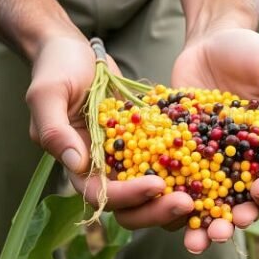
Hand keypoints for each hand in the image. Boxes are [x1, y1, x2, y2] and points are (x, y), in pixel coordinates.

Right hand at [26, 34, 193, 228]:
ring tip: (202, 196)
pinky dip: (184, 171)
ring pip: (150, 192)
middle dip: (156, 209)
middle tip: (188, 203)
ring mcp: (124, 157)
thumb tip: (76, 164)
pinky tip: (210, 171)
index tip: (157, 185)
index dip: (128, 196)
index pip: (101, 193)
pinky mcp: (146, 142)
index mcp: (75, 163)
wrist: (77, 49)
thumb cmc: (56, 67)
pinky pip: (165, 163)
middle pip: (129, 205)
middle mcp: (101, 167)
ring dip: (173, 197)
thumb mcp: (47, 93)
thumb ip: (54, 130)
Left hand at [171, 28, 258, 253]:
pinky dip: (183, 213)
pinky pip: (190, 196)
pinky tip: (175, 222)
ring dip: (221, 227)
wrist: (205, 46)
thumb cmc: (249, 52)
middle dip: (257, 210)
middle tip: (246, 211)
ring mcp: (223, 169)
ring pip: (227, 209)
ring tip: (211, 237)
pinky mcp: (190, 166)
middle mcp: (256, 164)